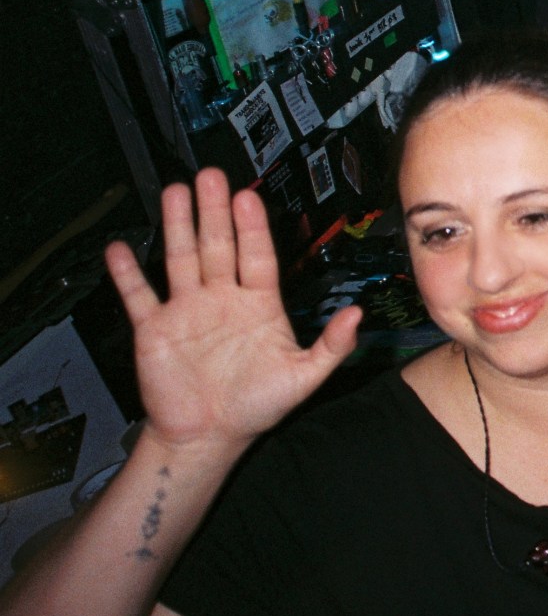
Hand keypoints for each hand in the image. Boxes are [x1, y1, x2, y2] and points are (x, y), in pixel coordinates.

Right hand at [104, 169, 360, 452]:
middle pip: (217, 246)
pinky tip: (120, 248)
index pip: (256, 255)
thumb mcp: (303, 377)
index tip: (247, 197)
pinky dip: (127, 273)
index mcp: (258, 305)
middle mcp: (222, 299)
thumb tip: (358, 316)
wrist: (207, 438)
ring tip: (175, 192)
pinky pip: (139, 294)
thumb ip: (331, 345)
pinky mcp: (154, 329)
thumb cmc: (256, 408)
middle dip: (214, 211)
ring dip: (177, 225)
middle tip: (210, 176)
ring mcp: (187, 310)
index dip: (251, 226)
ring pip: (180, 258)